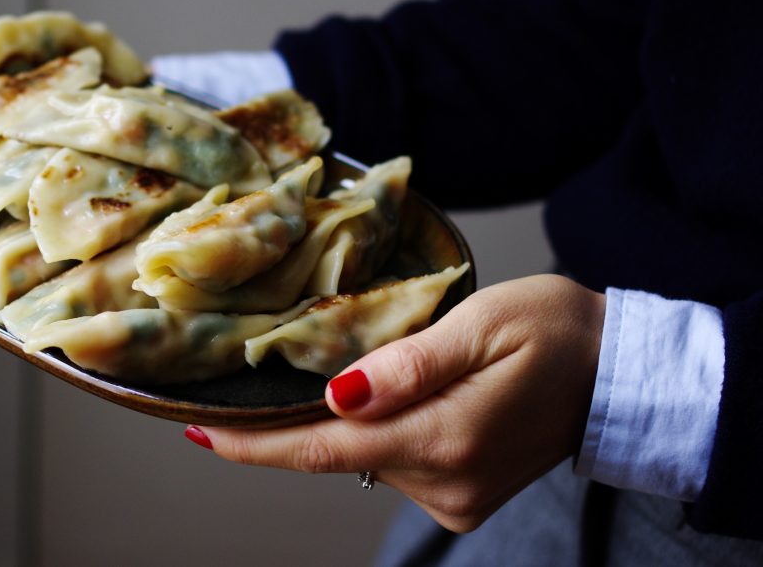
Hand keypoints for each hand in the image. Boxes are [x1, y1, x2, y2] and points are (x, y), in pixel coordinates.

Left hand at [186, 274, 604, 531]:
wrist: (617, 374)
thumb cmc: (557, 332)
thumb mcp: (483, 324)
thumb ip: (409, 364)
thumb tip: (338, 397)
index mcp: (446, 437)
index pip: (324, 450)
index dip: (255, 445)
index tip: (202, 434)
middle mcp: (445, 483)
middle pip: (339, 452)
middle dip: (301, 417)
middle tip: (278, 366)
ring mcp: (455, 497)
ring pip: (366, 456)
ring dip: (351, 418)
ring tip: (374, 366)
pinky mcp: (462, 497)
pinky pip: (395, 462)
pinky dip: (381, 430)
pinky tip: (401, 394)